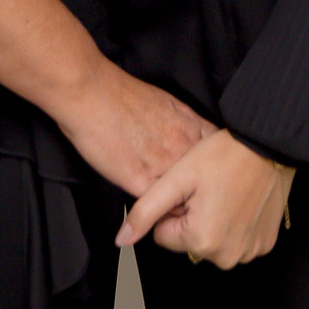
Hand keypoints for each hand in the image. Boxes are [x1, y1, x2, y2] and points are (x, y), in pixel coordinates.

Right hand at [56, 59, 213, 196]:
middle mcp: (182, 148)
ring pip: (181, 200)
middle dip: (195, 194)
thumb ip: (182, 125)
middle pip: (202, 184)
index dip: (209, 173)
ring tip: (164, 210)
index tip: (203, 181)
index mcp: (191, 126)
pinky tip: (147, 211)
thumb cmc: (120, 95)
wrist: (92, 94)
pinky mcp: (140, 183)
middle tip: (184, 201)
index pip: (216, 159)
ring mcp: (164, 166)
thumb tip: (186, 138)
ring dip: (174, 207)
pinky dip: (152, 213)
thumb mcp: (165, 102)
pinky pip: (155, 208)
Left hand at [116, 128, 294, 268]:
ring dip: (214, 220)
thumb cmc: (224, 155)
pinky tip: (240, 199)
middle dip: (193, 217)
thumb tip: (121, 239)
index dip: (172, 208)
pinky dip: (236, 223)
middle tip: (207, 188)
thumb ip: (145, 211)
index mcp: (201, 241)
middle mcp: (227, 256)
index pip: (164, 235)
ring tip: (224, 191)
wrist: (268, 145)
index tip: (188, 189)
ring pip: (213, 241)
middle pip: (189, 241)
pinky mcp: (265, 243)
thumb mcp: (177, 178)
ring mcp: (249, 252)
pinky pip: (238, 240)